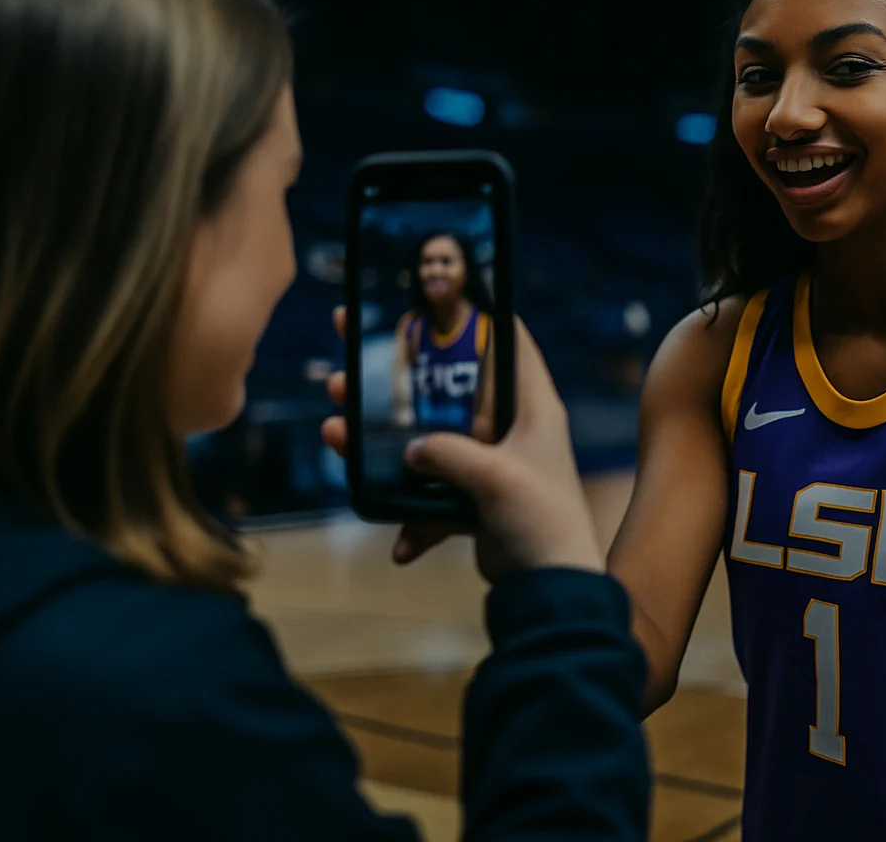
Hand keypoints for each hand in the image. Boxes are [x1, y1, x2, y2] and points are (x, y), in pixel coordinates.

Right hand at [321, 308, 600, 577]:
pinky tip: (403, 545)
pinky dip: (414, 518)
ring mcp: (492, 466)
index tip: (433, 296)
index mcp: (532, 407)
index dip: (479, 316)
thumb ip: (448, 452)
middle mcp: (513, 429)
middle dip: (397, 380)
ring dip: (384, 443)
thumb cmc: (539, 520)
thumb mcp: (494, 477)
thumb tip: (411, 448)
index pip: (510, 344)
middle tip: (348, 358)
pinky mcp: (476, 502)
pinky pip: (432, 497)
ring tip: (334, 429)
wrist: (551, 589)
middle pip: (449, 389)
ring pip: (429, 441)